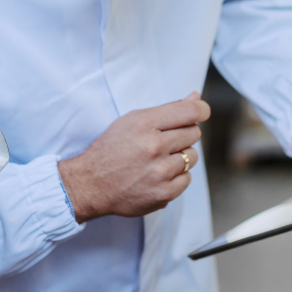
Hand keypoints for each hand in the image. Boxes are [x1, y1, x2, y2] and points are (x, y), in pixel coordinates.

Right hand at [60, 93, 209, 220]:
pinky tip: (158, 175)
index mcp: (145, 124)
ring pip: (192, 156)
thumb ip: (167, 109)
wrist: (90, 184)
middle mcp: (154, 147)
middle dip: (183, 135)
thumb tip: (196, 98)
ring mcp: (160, 172)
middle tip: (165, 141)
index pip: (189, 111)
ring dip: (180, 157)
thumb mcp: (132, 121)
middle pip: (194, 133)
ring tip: (159, 160)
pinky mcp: (164, 193)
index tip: (201, 112)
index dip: (201, 110)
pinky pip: (187, 178)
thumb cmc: (111, 150)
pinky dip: (176, 177)